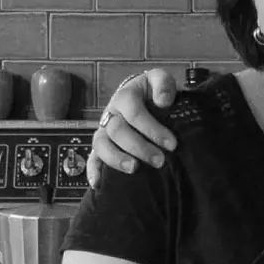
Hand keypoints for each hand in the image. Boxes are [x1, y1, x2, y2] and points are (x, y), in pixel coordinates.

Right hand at [85, 69, 180, 186]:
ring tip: (134, 169)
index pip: (134, 112)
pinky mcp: (101, 146)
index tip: (172, 144)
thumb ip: (163, 84)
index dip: (152, 129)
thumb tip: (163, 101)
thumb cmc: (152, 92)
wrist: (142, 97)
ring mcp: (104, 131)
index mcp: (125, 97)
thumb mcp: (160, 80)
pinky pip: (91, 158)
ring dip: (116, 158)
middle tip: (160, 160)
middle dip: (139, 147)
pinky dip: (93, 170)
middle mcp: (111, 114)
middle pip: (118, 131)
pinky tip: (98, 183)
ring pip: (101, 144)